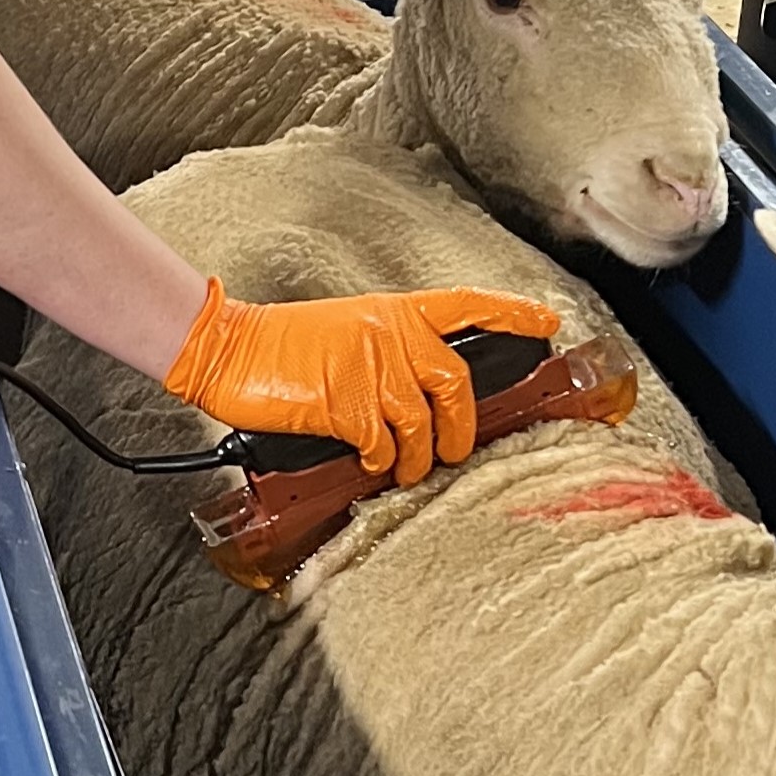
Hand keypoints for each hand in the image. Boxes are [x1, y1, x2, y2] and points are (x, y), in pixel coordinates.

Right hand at [164, 283, 561, 487]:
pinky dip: (379, 461)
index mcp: (393, 311)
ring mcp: (370, 366)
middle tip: (454, 453)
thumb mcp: (345, 331)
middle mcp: (390, 334)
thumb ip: (387, 351)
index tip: (545, 322)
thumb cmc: (281, 346)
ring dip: (417, 458)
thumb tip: (417, 397)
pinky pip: (382, 444)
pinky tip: (366, 461)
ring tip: (403, 471)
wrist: (229, 350)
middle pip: (455, 382)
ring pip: (421, 423)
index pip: (466, 304)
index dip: (511, 313)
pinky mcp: (347, 402)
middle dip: (461, 427)